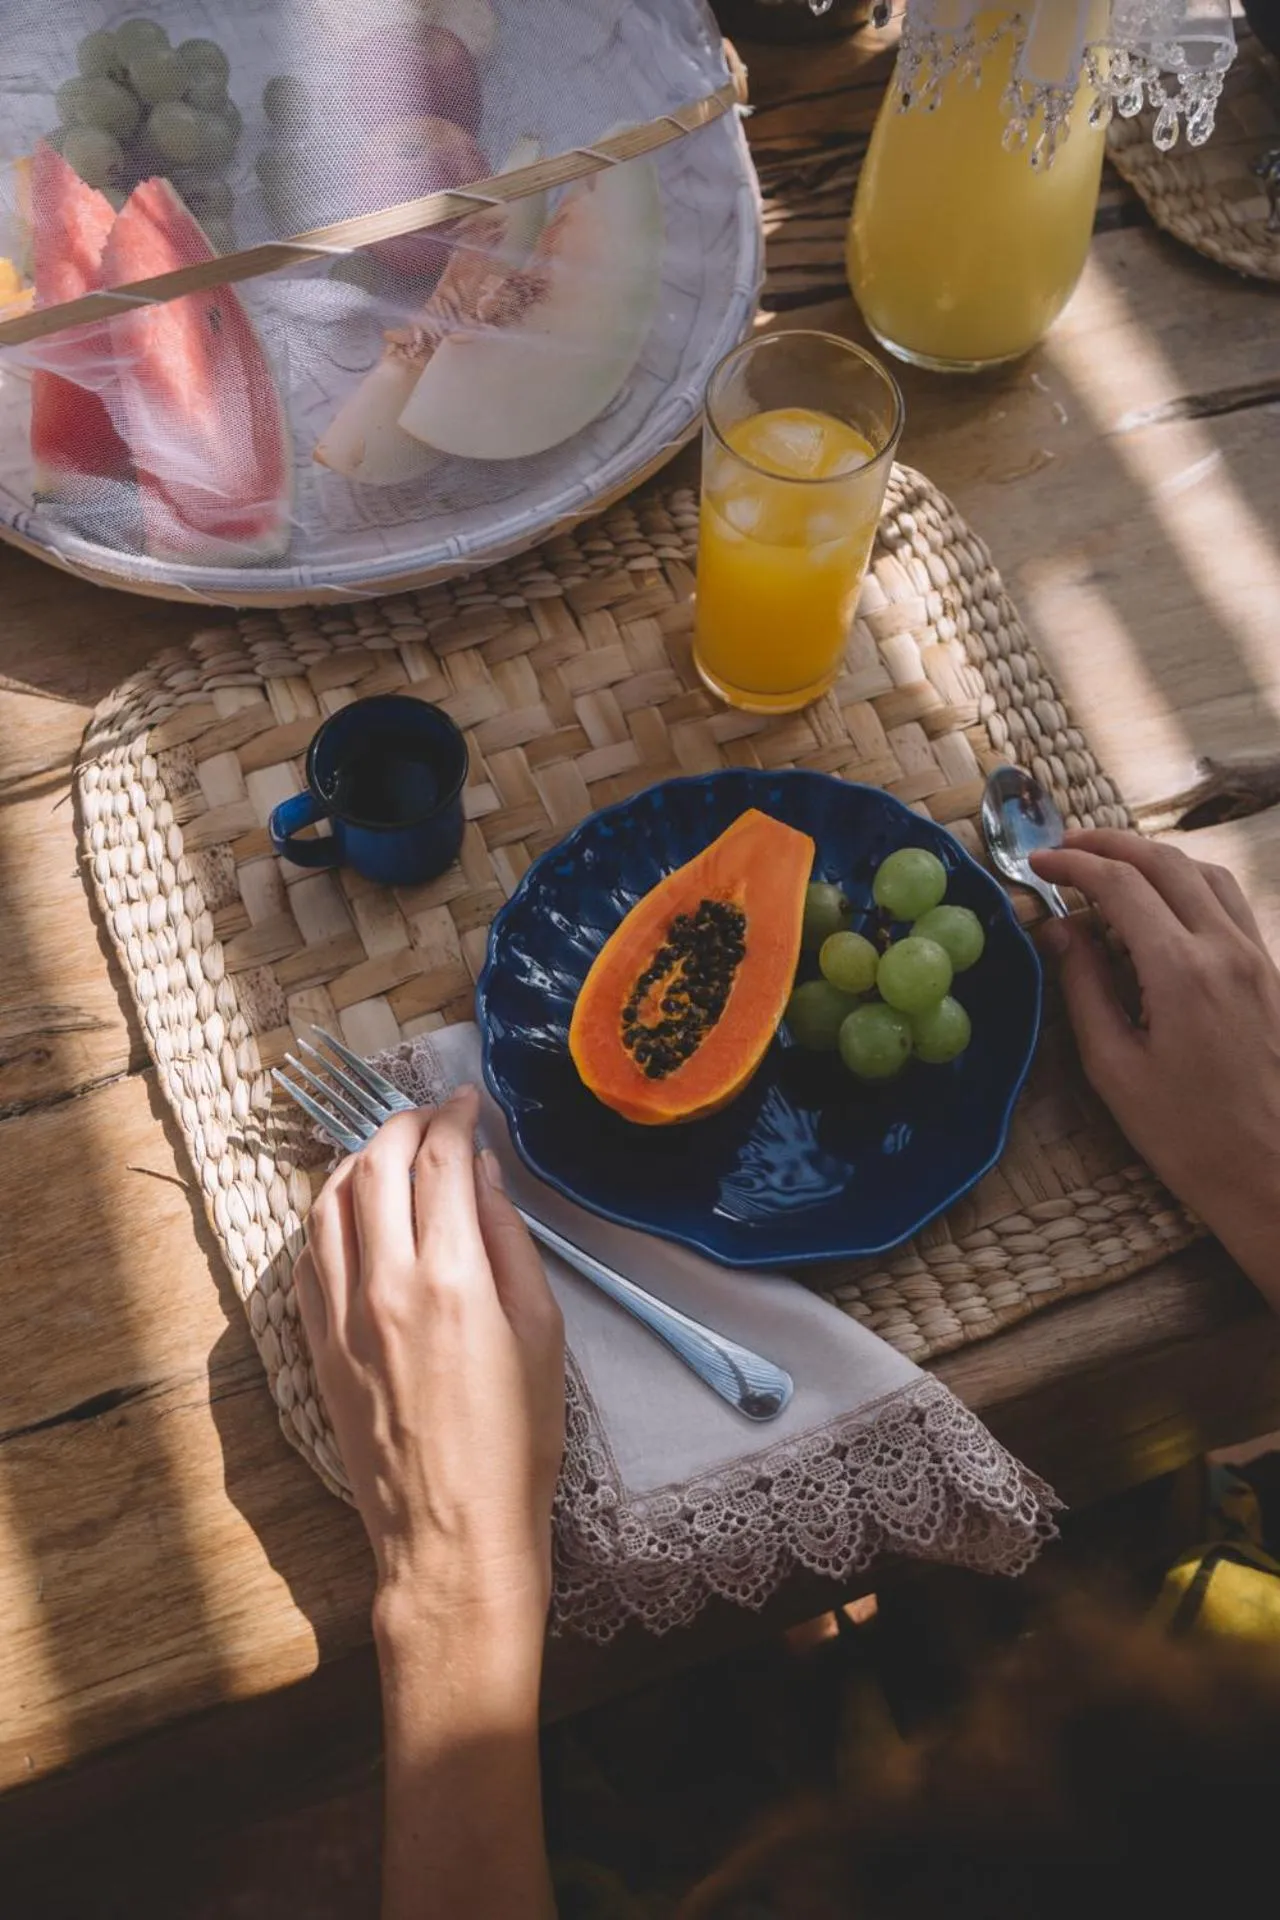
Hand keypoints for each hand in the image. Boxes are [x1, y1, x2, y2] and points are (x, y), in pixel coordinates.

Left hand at [293, 1086, 565, 1621]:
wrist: (452, 1535)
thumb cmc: (517, 1442)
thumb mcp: (541, 1333)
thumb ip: (508, 1243)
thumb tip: (483, 1176)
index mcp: (451, 1279)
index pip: (440, 1163)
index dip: (454, 1119)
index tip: (469, 1102)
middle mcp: (384, 1286)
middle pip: (376, 1166)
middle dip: (405, 1125)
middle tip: (434, 1118)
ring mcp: (340, 1318)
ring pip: (327, 1204)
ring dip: (357, 1162)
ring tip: (390, 1154)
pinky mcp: (317, 1349)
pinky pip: (307, 1260)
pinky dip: (328, 1219)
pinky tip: (354, 1217)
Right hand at [1032, 830, 1279, 1310]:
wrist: (1274, 1173)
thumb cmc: (1187, 1136)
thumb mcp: (1115, 1068)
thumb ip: (1084, 987)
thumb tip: (1059, 930)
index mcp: (1182, 971)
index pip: (1120, 885)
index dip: (1072, 864)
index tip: (1036, 862)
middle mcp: (1226, 949)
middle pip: (1165, 863)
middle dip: (1109, 845)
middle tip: (1064, 847)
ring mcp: (1256, 957)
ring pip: (1205, 873)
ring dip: (1153, 857)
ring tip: (1110, 865)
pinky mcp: (1271, 972)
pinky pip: (1228, 902)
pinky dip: (1188, 882)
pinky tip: (1162, 902)